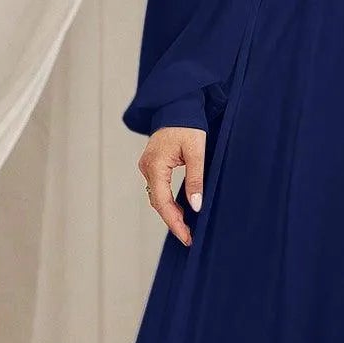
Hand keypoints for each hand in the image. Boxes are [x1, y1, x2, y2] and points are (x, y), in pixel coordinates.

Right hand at [139, 125, 205, 245]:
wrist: (178, 104)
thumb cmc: (188, 124)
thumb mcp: (196, 152)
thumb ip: (195, 179)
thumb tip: (196, 206)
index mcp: (155, 166)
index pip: (163, 202)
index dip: (175, 222)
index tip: (187, 237)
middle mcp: (147, 168)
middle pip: (158, 203)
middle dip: (173, 221)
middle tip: (188, 237)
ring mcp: (148, 166)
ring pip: (157, 196)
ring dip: (170, 212)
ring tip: (186, 227)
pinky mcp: (153, 164)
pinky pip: (159, 188)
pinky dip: (168, 201)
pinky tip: (181, 209)